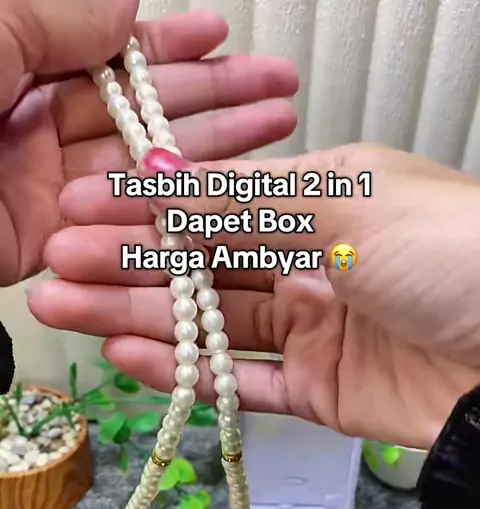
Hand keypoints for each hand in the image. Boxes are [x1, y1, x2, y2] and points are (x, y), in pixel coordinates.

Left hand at [0, 7, 296, 286]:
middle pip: (144, 121)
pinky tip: (224, 214)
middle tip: (284, 98)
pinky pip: (123, 237)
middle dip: (218, 105)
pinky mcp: (51, 250)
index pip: (113, 60)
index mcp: (18, 69)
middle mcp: (39, 131)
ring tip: (279, 140)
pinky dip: (171, 226)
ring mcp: (47, 194)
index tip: (226, 37)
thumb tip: (127, 4)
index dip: (173, 49)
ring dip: (213, 163)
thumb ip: (56, 18)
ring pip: (145, 179)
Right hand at [29, 143, 479, 448]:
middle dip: (127, 268)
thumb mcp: (347, 202)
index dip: (145, 211)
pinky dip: (193, 374)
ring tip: (73, 314)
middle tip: (59, 274)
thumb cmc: (457, 254)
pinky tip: (137, 360)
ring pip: (214, 326)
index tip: (80, 216)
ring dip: (144, 320)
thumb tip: (166, 180)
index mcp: (324, 201)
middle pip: (203, 268)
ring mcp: (318, 330)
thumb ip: (248, 201)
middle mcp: (316, 263)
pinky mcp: (324, 392)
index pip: (214, 204)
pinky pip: (247, 382)